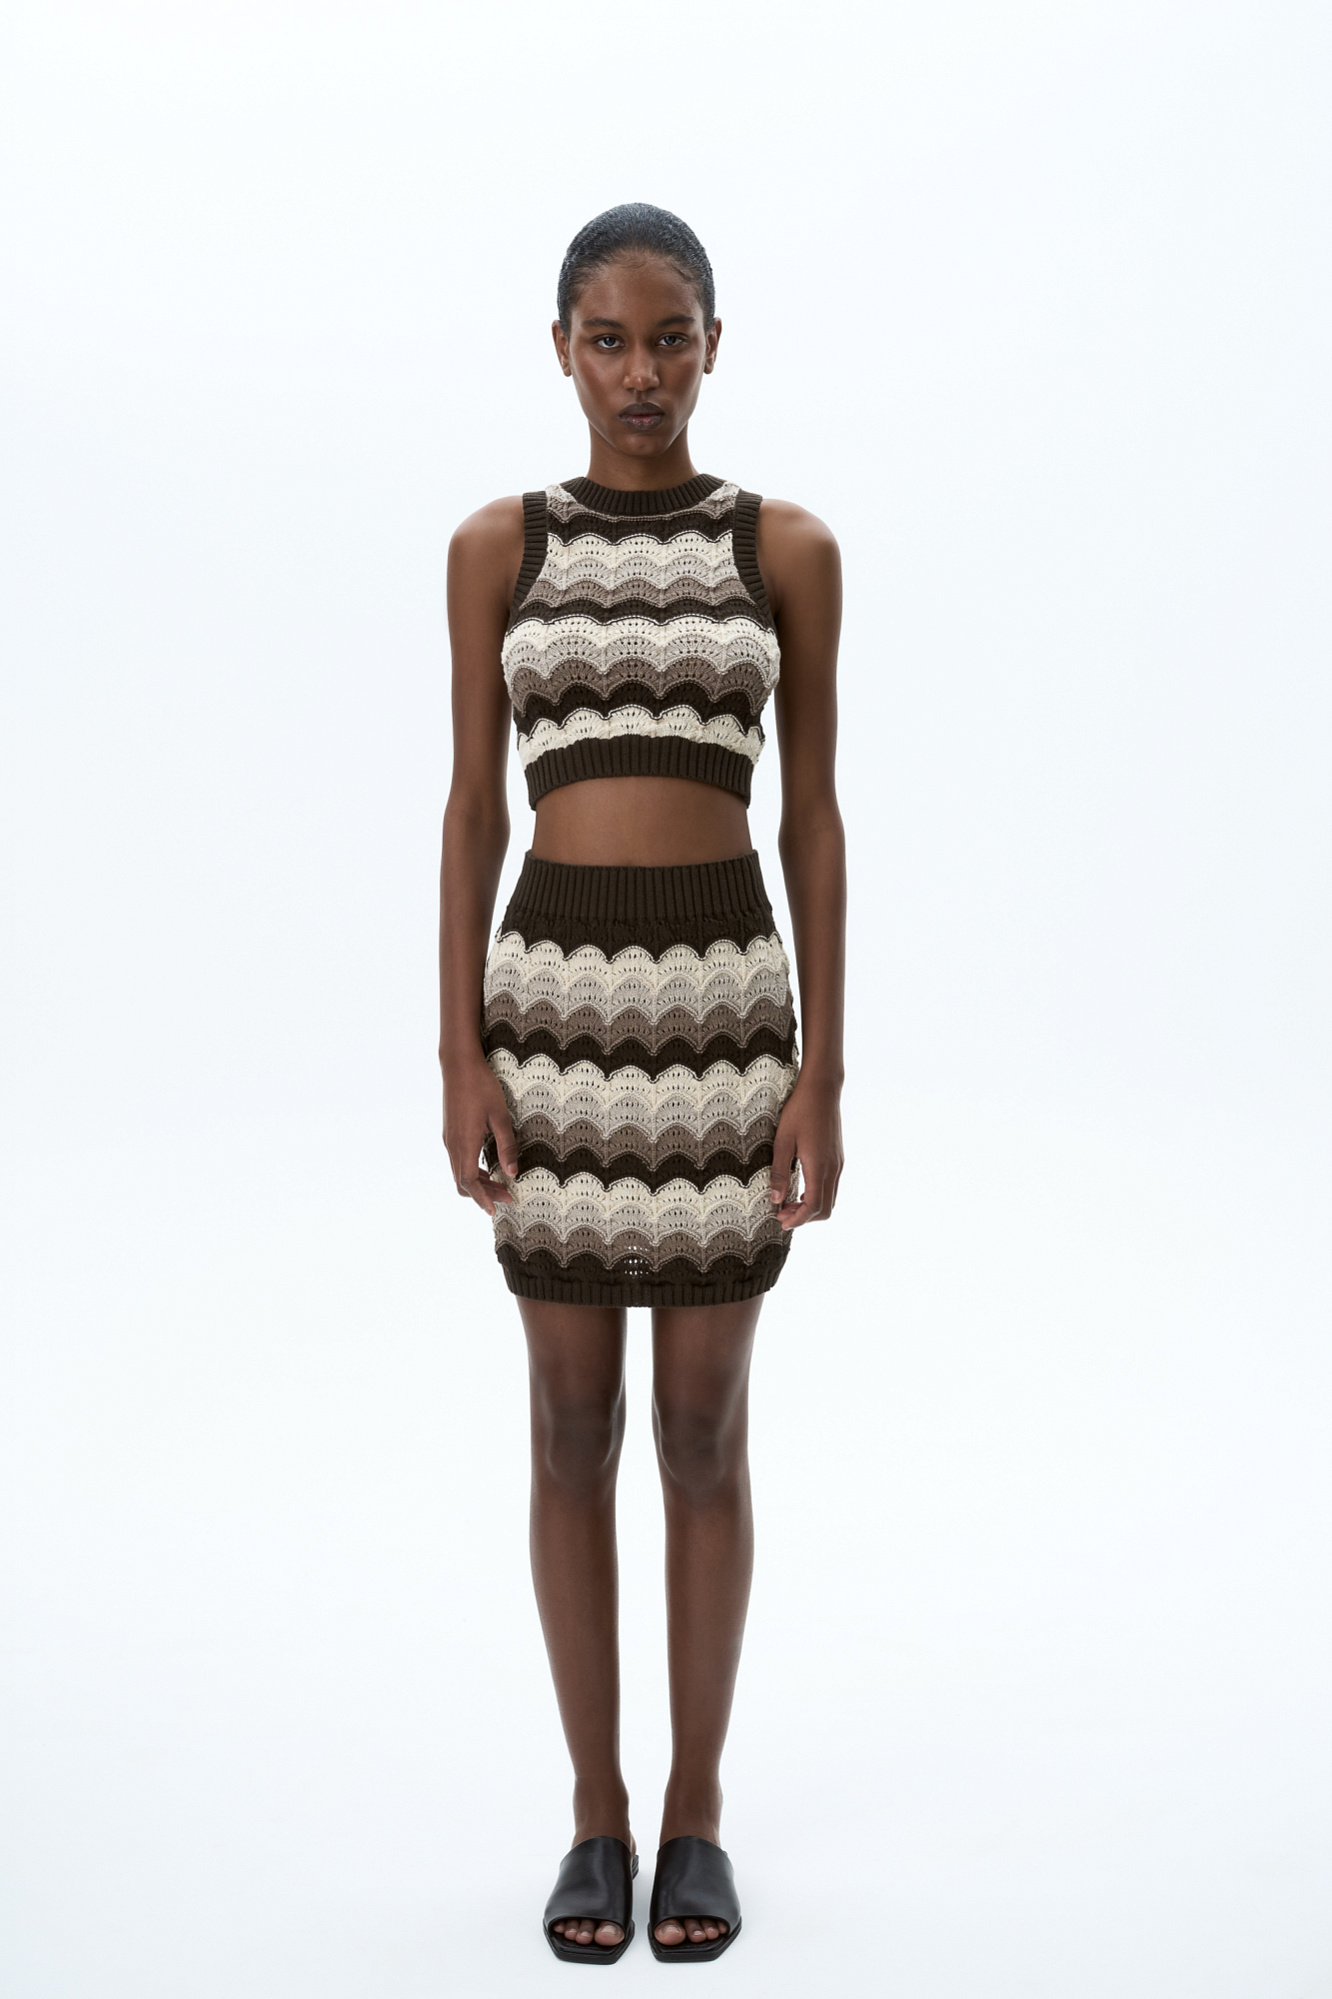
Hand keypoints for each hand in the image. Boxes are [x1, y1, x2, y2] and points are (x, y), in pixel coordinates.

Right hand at [442, 1054, 519, 1215]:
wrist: (458, 1064)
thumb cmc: (481, 1086)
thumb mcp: (501, 1116)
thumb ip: (507, 1145)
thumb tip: (512, 1173)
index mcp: (464, 1143)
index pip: (468, 1182)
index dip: (482, 1198)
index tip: (494, 1209)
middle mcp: (452, 1144)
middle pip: (463, 1181)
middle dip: (483, 1193)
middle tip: (506, 1196)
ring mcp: (449, 1138)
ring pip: (458, 1171)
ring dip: (477, 1181)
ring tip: (499, 1183)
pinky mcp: (450, 1131)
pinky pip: (457, 1159)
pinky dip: (470, 1169)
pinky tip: (486, 1165)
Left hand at [769, 1076, 843, 1229]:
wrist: (822, 1089)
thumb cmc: (799, 1111)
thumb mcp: (782, 1140)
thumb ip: (779, 1171)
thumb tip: (776, 1200)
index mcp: (819, 1166)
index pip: (814, 1206)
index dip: (798, 1219)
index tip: (781, 1222)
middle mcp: (833, 1168)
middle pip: (826, 1209)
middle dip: (804, 1217)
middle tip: (782, 1214)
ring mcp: (838, 1164)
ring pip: (830, 1199)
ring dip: (811, 1207)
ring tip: (788, 1203)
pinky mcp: (837, 1158)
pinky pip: (831, 1186)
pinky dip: (817, 1196)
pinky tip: (800, 1189)